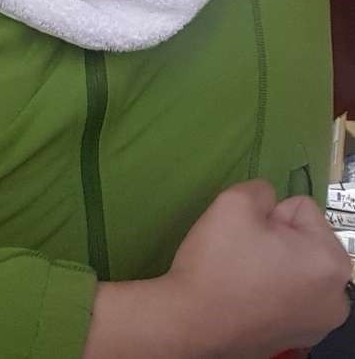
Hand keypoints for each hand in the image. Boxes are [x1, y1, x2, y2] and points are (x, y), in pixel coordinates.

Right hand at [162, 179, 352, 358]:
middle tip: (244, 254)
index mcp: (329, 261)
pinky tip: (245, 296)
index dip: (269, 215)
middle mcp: (335, 297)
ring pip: (294, 264)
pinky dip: (271, 288)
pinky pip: (288, 292)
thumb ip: (261, 189)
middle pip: (302, 238)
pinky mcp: (298, 337)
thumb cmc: (218, 264)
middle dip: (275, 238)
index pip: (300, 208)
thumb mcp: (236, 201)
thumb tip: (266, 202)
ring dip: (273, 262)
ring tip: (243, 275)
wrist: (190, 324)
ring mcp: (319, 322)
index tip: (249, 237)